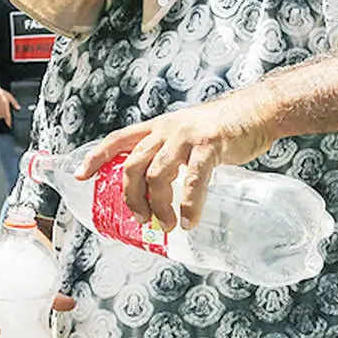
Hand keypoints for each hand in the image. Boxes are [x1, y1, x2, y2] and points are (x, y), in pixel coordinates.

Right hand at [0, 87, 20, 126]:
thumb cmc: (0, 93)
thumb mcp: (10, 97)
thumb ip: (14, 103)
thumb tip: (18, 108)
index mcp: (5, 109)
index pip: (8, 119)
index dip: (9, 123)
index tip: (10, 126)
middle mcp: (0, 112)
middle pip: (3, 118)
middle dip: (5, 117)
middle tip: (5, 114)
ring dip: (0, 115)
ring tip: (1, 110)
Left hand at [75, 87, 278, 230]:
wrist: (257, 112)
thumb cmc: (222, 129)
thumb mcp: (186, 135)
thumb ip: (171, 156)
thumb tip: (158, 190)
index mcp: (158, 128)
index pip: (117, 140)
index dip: (96, 157)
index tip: (80, 175)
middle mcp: (167, 130)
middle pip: (132, 165)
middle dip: (131, 198)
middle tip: (140, 220)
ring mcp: (187, 137)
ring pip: (157, 175)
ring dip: (158, 206)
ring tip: (168, 225)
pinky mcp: (210, 146)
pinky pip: (194, 180)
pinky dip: (190, 204)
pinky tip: (190, 220)